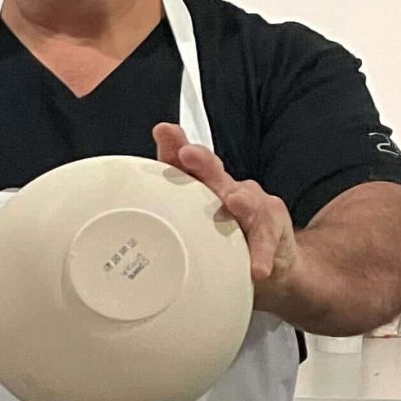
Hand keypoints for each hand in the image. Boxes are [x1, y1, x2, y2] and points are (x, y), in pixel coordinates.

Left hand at [154, 123, 298, 302]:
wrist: (274, 263)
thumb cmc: (227, 235)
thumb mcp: (195, 221)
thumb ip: (168, 204)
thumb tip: (126, 196)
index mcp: (206, 186)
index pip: (187, 163)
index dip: (175, 145)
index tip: (164, 133)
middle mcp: (231, 189)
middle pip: (216, 173)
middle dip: (202, 162)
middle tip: (188, 155)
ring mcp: (256, 209)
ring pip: (249, 202)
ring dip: (241, 201)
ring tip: (234, 202)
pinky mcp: (273, 234)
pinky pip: (267, 244)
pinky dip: (261, 255)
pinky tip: (256, 267)